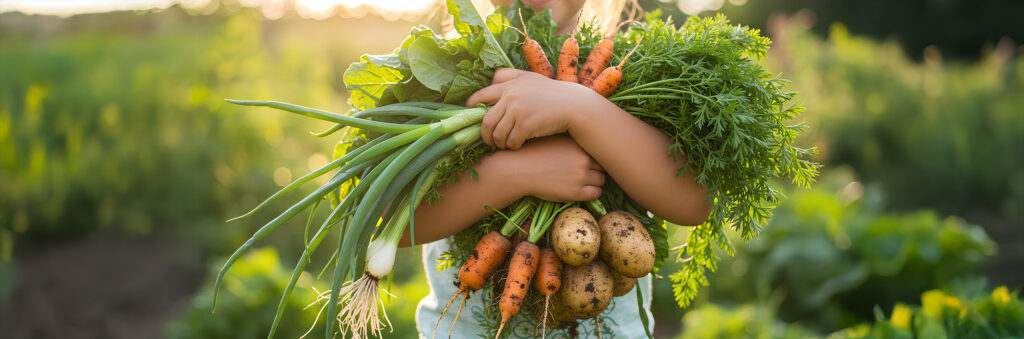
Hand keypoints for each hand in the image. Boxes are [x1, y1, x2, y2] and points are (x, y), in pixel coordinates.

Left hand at [466, 68, 603, 149]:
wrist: (574, 106)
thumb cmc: (552, 93)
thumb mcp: (531, 78)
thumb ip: (511, 76)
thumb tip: (492, 78)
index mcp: (509, 84)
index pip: (481, 96)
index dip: (472, 109)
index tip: (471, 118)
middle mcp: (511, 96)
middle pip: (485, 121)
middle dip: (485, 134)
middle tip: (489, 141)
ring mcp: (518, 110)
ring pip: (497, 134)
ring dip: (499, 143)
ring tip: (505, 145)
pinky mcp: (526, 125)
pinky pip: (511, 141)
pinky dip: (512, 146)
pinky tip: (518, 146)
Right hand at [486, 135, 604, 201]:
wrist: (517, 170)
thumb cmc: (533, 153)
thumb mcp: (553, 139)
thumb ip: (570, 140)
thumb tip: (586, 138)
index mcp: (577, 143)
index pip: (599, 148)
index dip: (594, 154)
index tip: (589, 158)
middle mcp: (582, 157)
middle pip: (603, 164)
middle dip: (596, 167)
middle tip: (587, 171)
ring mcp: (580, 175)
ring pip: (602, 179)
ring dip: (595, 181)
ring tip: (582, 181)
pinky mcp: (575, 192)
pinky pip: (596, 193)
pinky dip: (592, 192)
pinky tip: (580, 190)